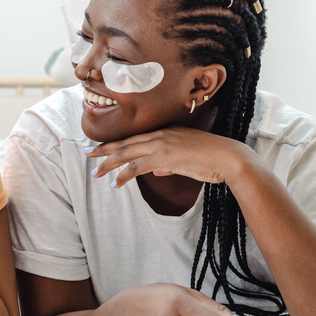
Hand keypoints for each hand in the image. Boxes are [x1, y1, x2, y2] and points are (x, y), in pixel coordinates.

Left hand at [86, 126, 252, 187]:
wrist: (228, 158)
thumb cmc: (211, 159)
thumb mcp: (185, 159)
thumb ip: (167, 164)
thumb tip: (155, 172)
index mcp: (165, 132)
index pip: (134, 138)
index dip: (115, 143)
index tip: (99, 147)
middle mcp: (160, 135)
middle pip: (125, 142)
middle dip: (104, 149)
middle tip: (86, 154)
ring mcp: (161, 144)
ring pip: (127, 153)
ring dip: (109, 163)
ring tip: (96, 173)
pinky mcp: (165, 156)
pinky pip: (137, 166)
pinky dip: (124, 175)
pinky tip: (115, 183)